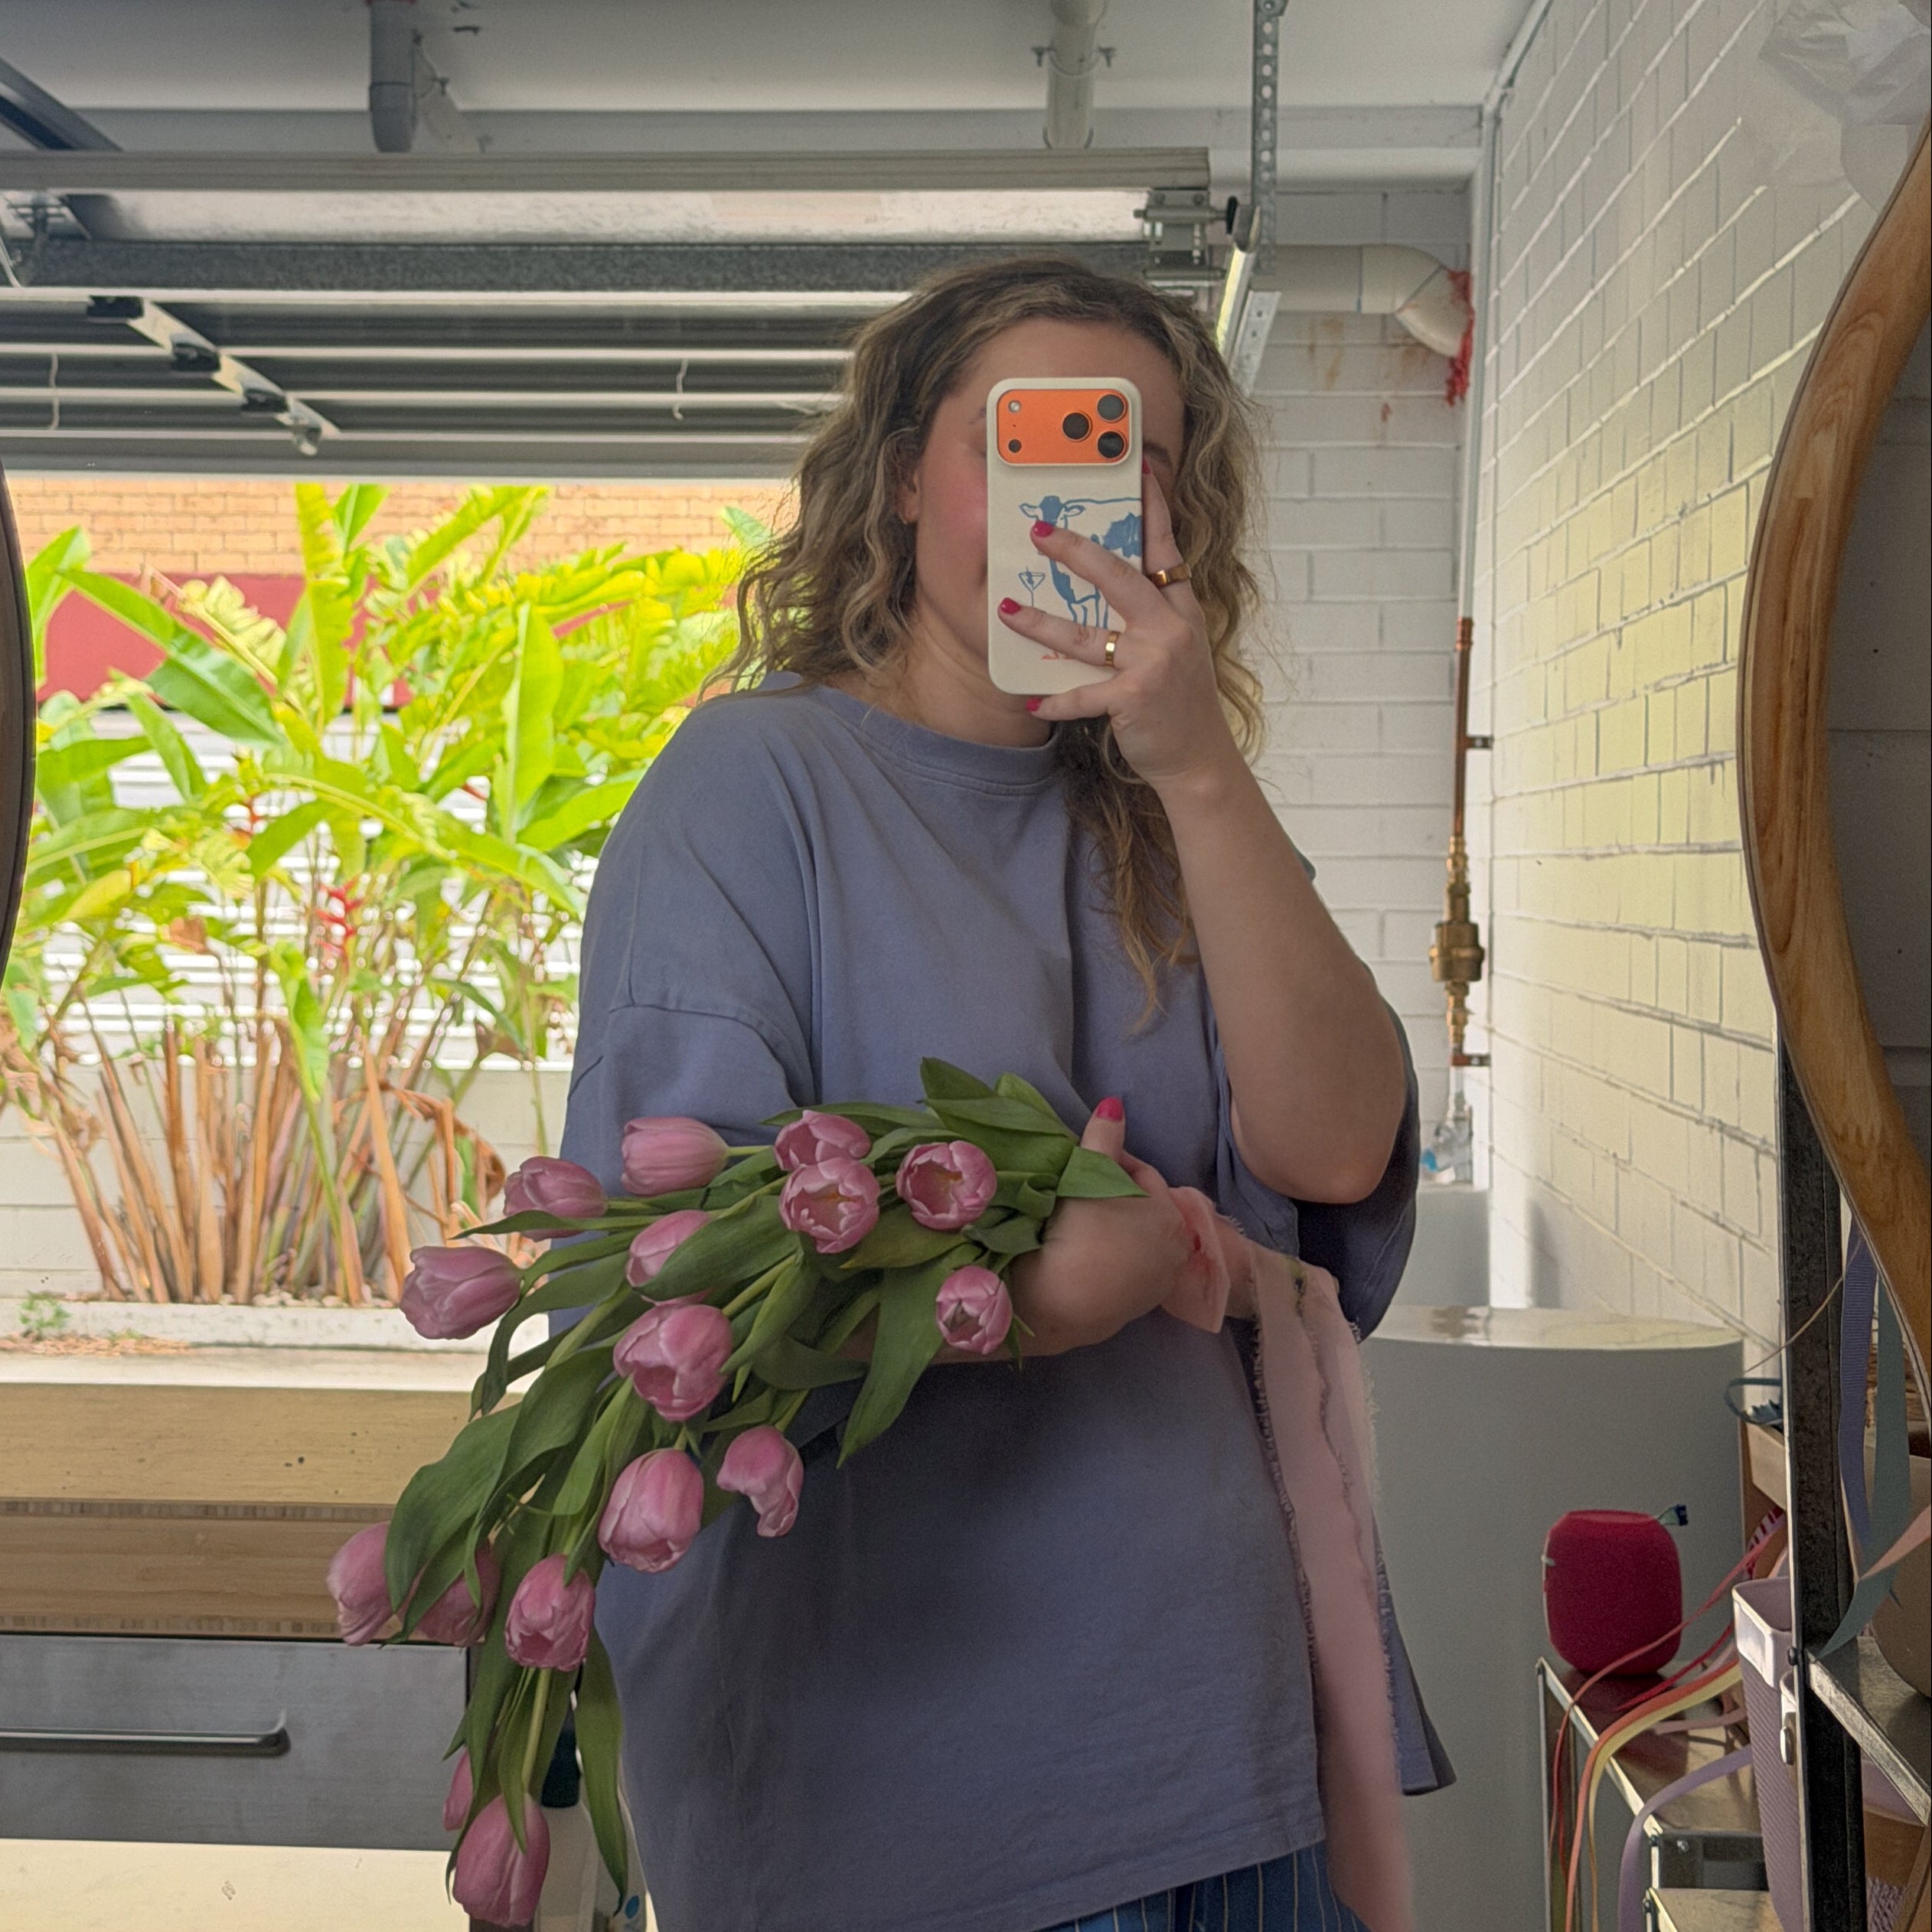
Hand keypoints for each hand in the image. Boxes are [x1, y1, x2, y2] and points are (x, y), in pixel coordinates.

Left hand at [996, 465, 1242, 795]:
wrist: (1199, 757)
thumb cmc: (1180, 701)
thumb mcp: (1178, 647)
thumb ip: (1151, 615)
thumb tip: (1105, 586)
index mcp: (1181, 608)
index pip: (1165, 548)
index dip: (1151, 508)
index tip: (1138, 467)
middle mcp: (1169, 627)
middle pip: (1117, 576)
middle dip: (1075, 551)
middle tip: (1039, 531)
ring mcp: (1153, 661)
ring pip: (1086, 635)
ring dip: (1042, 622)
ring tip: (1009, 608)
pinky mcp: (1134, 697)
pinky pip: (1084, 694)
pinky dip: (1057, 699)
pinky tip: (1032, 697)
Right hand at [1007, 1098, 1193, 1355]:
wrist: (1060, 1302)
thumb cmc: (1080, 1231)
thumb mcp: (1090, 1175)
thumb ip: (1104, 1137)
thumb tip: (1114, 1104)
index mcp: (1173, 1218)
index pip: (1142, 1175)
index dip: (1111, 1162)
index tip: (1082, 1160)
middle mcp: (1176, 1254)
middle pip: (1141, 1210)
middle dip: (1115, 1197)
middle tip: (1078, 1189)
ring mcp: (1157, 1287)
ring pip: (1133, 1242)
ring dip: (1112, 1229)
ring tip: (1077, 1221)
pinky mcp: (1134, 1310)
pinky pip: (1123, 1271)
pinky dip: (1108, 1259)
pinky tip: (1082, 1254)